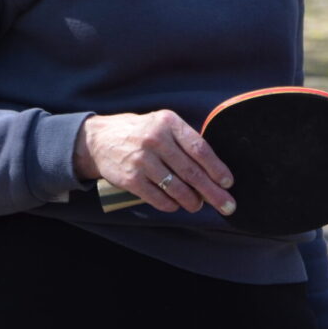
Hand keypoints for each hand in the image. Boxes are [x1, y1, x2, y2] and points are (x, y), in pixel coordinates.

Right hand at [74, 111, 235, 215]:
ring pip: (176, 188)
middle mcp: (156, 140)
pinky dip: (171, 205)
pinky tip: (176, 204)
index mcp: (168, 123)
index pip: (199, 148)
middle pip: (191, 172)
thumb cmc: (140, 133)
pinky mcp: (130, 179)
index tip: (227, 182)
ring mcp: (142, 160)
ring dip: (192, 201)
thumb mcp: (162, 125)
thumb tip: (213, 170)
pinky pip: (158, 198)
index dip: (216, 168)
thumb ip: (185, 141)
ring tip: (197, 205)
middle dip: (212, 192)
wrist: (100, 139)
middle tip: (226, 205)